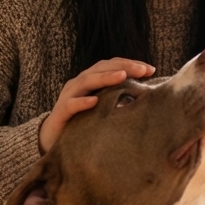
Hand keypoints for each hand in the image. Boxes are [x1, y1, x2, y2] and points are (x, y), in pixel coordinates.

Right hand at [39, 58, 153, 153]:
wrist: (54, 140)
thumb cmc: (84, 122)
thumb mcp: (104, 108)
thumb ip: (119, 100)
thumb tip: (149, 98)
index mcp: (92, 81)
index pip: (112, 66)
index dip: (130, 64)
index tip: (150, 69)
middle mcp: (80, 84)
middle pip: (101, 68)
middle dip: (123, 67)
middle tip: (142, 70)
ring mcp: (68, 96)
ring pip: (86, 81)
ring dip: (105, 78)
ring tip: (123, 76)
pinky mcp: (60, 114)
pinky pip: (70, 105)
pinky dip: (81, 102)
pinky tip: (94, 102)